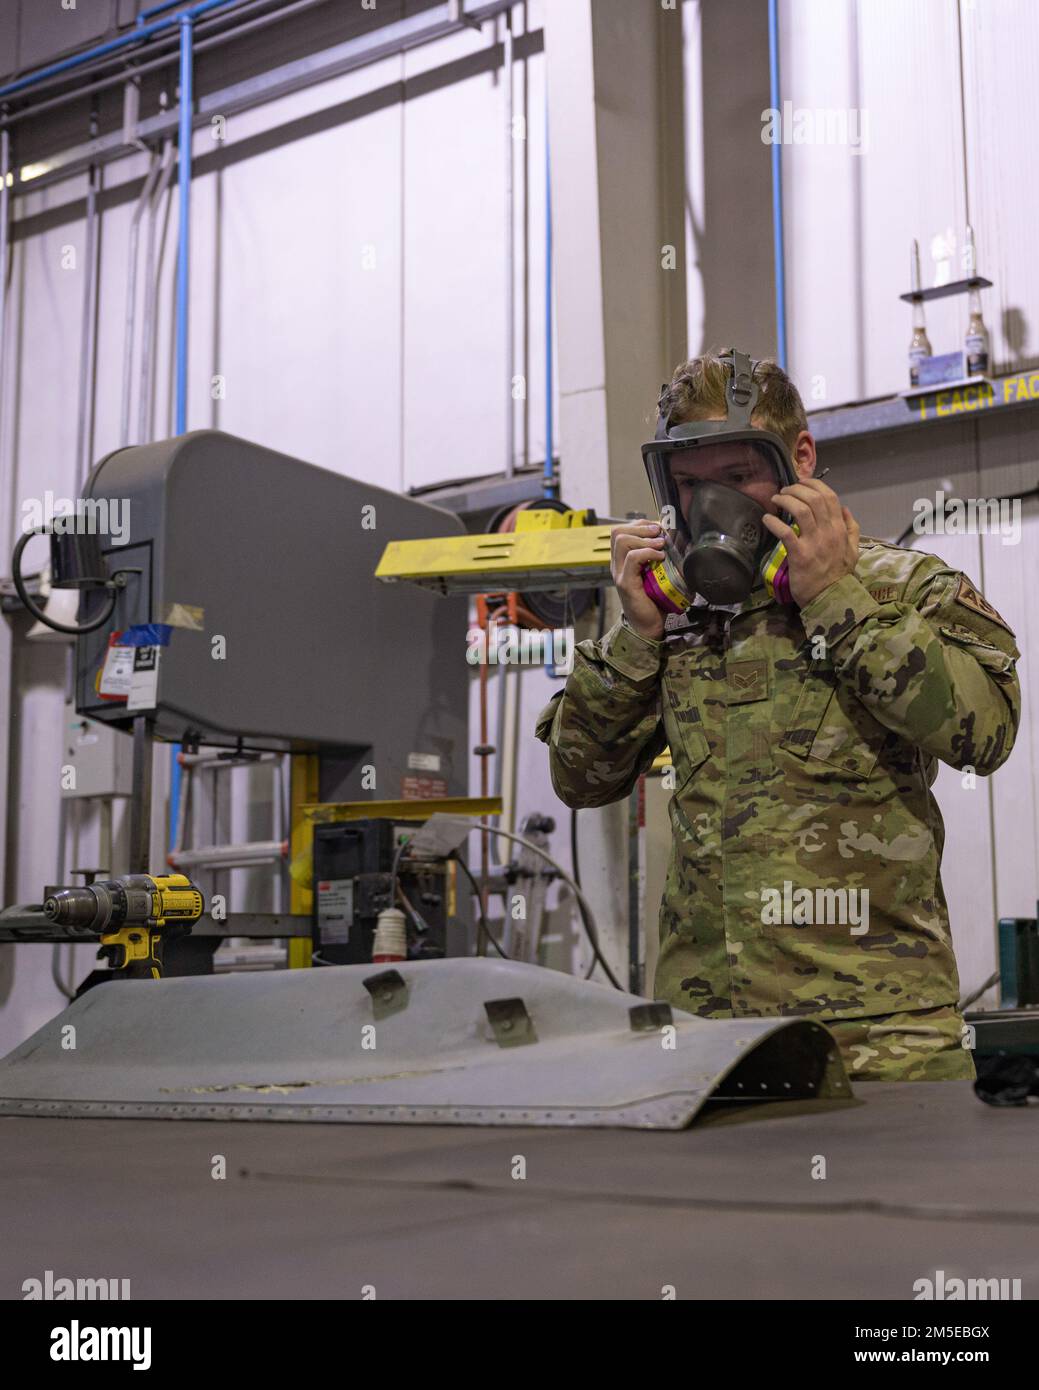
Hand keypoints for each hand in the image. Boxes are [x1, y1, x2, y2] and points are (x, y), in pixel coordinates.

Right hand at [610, 521, 666, 640]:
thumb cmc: (655, 601)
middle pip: (618, 532)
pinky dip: (648, 552)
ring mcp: (619, 573)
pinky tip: (660, 556)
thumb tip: (678, 537)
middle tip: (659, 533)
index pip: (621, 531)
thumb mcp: (659, 573)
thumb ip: (661, 556)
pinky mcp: (626, 583)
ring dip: (645, 539)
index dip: (640, 524)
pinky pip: (632, 558)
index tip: (657, 528)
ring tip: (660, 545)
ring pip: (622, 541)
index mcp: (622, 560)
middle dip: (641, 527)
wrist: (648, 626)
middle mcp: (617, 564)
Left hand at [761, 478, 859, 607]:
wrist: (831, 598)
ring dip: (786, 500)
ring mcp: (814, 542)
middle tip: (784, 490)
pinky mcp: (799, 555)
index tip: (801, 482)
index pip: (830, 497)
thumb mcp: (853, 550)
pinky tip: (766, 519)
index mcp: (840, 528)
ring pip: (801, 510)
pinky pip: (786, 532)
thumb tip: (845, 508)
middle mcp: (829, 531)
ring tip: (776, 499)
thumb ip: (852, 528)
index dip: (814, 485)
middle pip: (814, 499)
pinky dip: (774, 522)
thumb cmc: (839, 574)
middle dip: (797, 489)